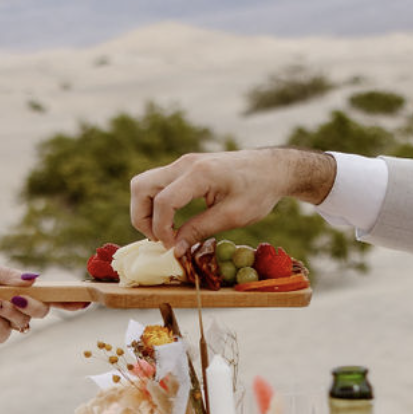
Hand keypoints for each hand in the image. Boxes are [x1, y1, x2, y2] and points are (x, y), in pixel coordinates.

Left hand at [0, 259, 74, 350]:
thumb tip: (33, 279)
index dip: (65, 296)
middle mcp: (13, 304)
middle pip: (42, 308)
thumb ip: (6, 274)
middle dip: (34, 304)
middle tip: (19, 298)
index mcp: (12, 286)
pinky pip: (7, 331)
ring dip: (12, 310)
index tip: (83, 299)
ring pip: (26, 320)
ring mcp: (5, 321)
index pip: (44, 290)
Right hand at [128, 148, 336, 251]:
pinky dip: (156, 205)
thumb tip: (174, 250)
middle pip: (140, 186)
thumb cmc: (259, 191)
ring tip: (163, 232)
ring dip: (145, 211)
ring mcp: (182, 164)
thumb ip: (201, 230)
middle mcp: (185, 164)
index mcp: (200, 173)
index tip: (173, 248)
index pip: (164, 201)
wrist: (271, 168)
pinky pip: (157, 185)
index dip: (162, 229)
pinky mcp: (184, 169)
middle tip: (158, 239)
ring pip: (143, 184)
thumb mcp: (234, 216)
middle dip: (141, 217)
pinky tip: (172, 223)